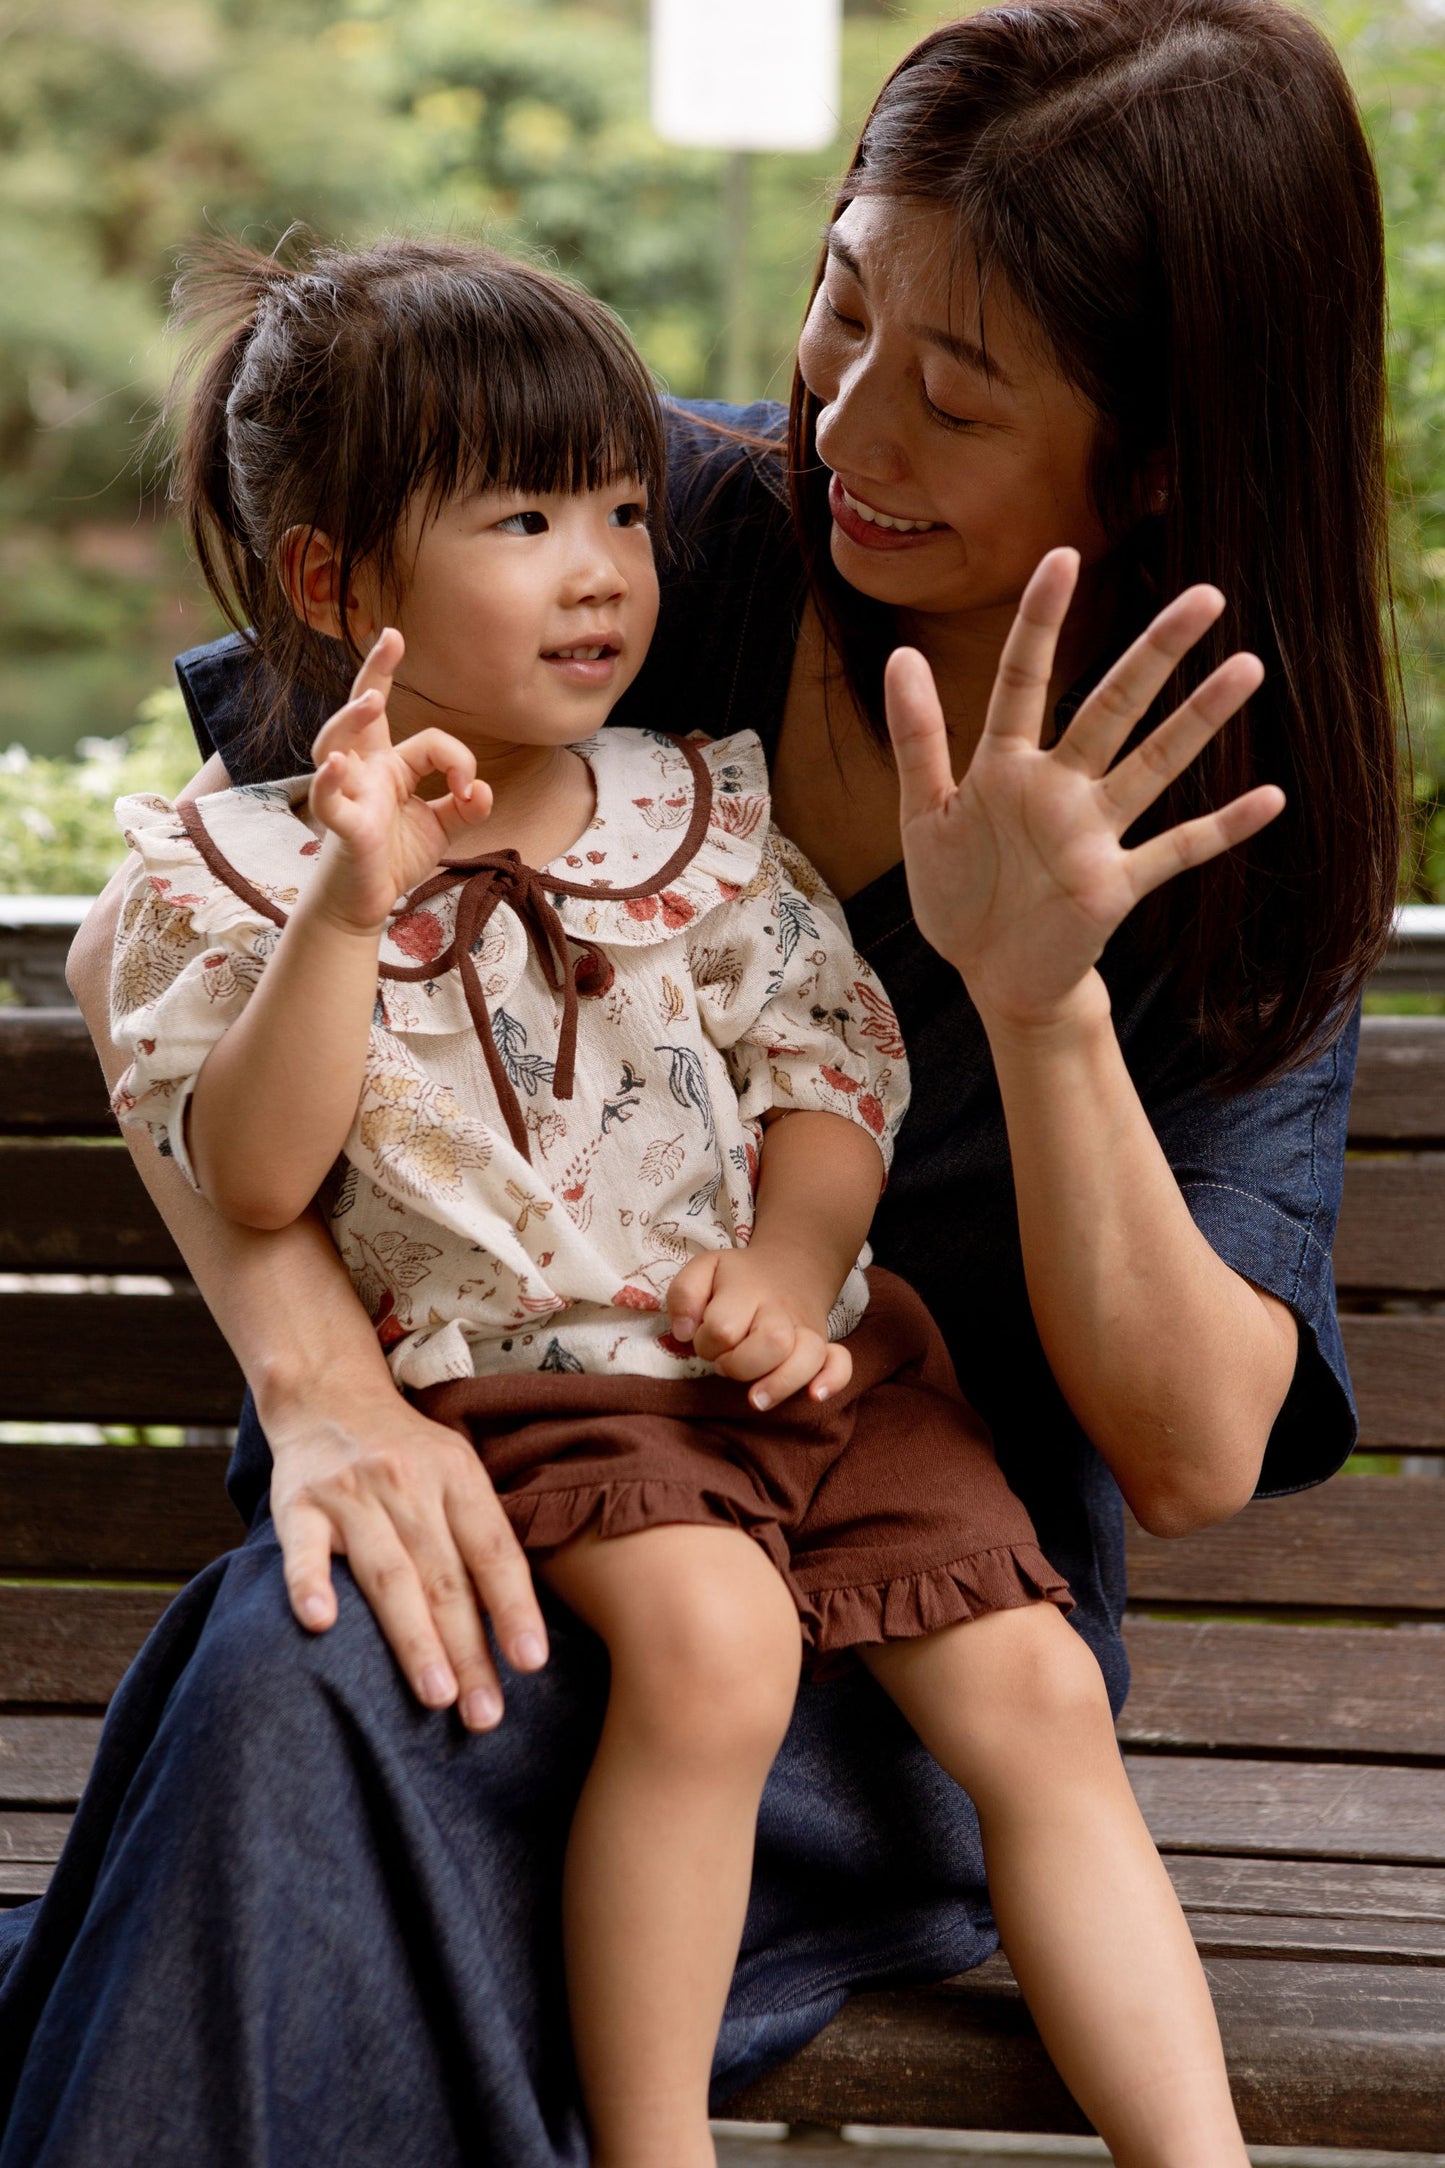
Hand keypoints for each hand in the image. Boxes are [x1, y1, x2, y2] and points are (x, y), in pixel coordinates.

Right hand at [266, 1375, 548, 1731]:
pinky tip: (321, 1625)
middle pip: (445, 1578)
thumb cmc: (407, 1452)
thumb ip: (479, 1535)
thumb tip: (517, 1625)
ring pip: (388, 1574)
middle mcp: (408, 1483)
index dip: (514, 1607)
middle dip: (469, 1650)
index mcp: (457, 1476)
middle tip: (486, 1714)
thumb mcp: (456, 1473)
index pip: (493, 1551)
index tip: (532, 1664)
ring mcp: (350, 1494)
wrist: (328, 1393)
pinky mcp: (296, 1504)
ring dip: (414, 1638)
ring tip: (437, 1695)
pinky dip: (310, 1585)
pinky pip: (303, 1550)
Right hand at [308, 628, 495, 931]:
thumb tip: (484, 789)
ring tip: (372, 698)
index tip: (471, 792)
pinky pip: (328, 800)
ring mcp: (348, 794)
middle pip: (361, 712)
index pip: (427, 740)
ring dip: (351, 719)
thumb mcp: (441, 828)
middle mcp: (364, 770)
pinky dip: (329, 783)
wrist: (365, 904)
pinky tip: (336, 766)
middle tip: (391, 637)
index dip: (458, 760)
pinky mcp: (341, 828)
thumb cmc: (393, 858)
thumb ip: (466, 806)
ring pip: (337, 743)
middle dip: (374, 671)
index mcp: (390, 766)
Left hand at [666, 1247, 852, 1409]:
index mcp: (747, 1290)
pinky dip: (833, 1380)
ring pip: (808, 1355)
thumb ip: (684, 1294)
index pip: (723, 1328)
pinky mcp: (825, 1344)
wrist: (790, 1264)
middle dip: (739, 1365)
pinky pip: (841, 1363)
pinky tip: (814, 1395)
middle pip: (772, 1342)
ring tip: (756, 1398)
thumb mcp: (703, 1269)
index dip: (706, 1342)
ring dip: (780, 1382)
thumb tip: (684, 1333)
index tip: (706, 1340)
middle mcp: (781, 1311)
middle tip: (726, 1363)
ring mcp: (807, 1329)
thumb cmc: (738, 1278)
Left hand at [886, 549, 1283, 1033]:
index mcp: (1004, 765)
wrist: (991, 975)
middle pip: (1111, 708)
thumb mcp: (924, 815)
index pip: (1024, 679)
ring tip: (1248, 668)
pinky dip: (1221, 829)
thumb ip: (917, 739)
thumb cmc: (958, 893)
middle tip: (1206, 595)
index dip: (1041, 621)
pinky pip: (1175, 851)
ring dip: (1199, 722)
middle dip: (1153, 654)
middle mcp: (1058, 788)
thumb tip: (900, 654)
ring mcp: (1093, 835)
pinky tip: (1269, 798)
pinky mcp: (1114, 885)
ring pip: (1153, 766)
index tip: (1062, 557)